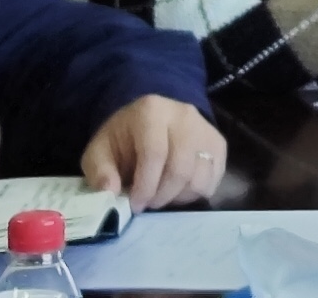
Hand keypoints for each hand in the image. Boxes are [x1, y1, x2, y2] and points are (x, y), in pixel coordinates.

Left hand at [79, 96, 225, 208]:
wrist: (147, 122)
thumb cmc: (121, 140)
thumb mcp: (98, 152)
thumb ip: (99, 172)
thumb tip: (111, 192)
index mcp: (151, 112)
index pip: (155, 153)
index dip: (145, 185)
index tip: (135, 205)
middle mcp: (185, 115)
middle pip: (181, 167)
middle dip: (162, 195)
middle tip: (147, 204)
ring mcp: (206, 129)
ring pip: (200, 175)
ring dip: (179, 196)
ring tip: (162, 195)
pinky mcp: (218, 143)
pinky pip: (214, 177)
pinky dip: (196, 192)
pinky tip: (178, 190)